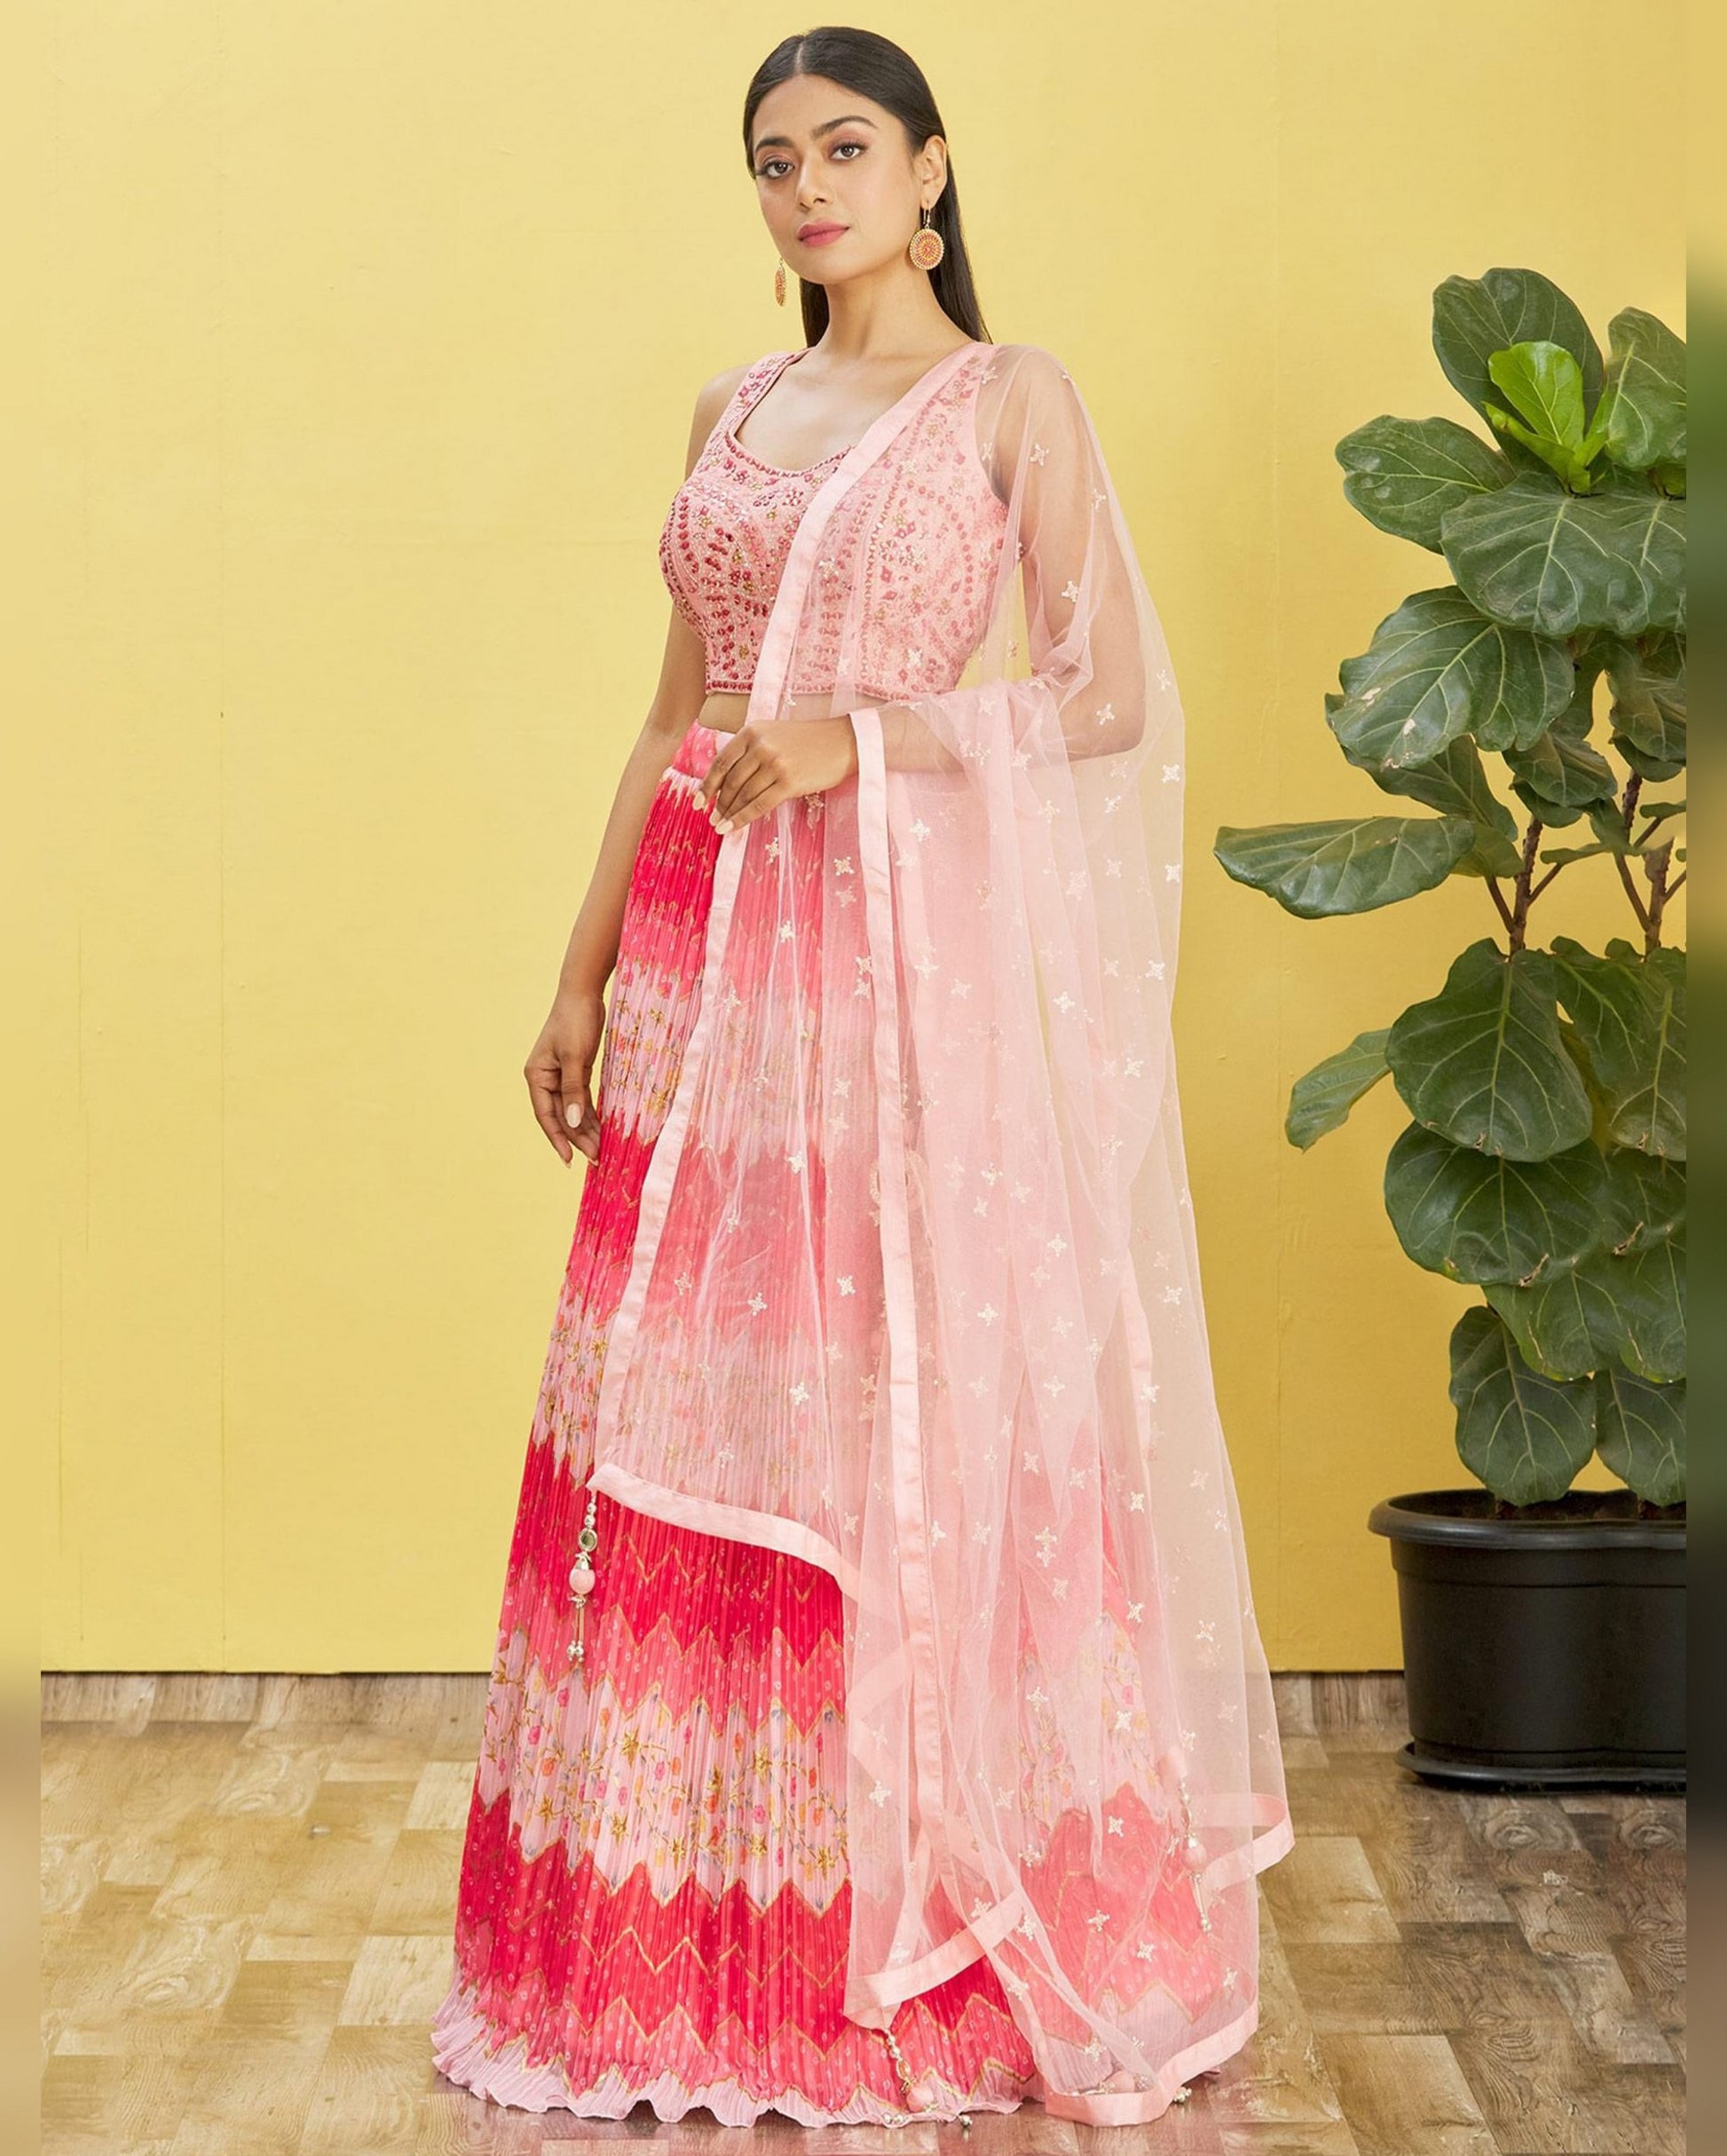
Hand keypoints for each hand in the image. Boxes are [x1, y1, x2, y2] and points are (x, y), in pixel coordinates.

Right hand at [523, 985, 606, 1164]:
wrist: (583, 993)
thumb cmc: (575, 1020)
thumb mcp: (575, 1056)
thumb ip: (574, 1090)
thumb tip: (574, 1123)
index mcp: (537, 1076)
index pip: (546, 1116)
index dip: (558, 1139)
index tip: (571, 1159)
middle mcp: (545, 1079)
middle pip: (561, 1116)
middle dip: (577, 1137)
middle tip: (596, 1157)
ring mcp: (561, 1075)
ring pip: (573, 1110)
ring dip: (586, 1129)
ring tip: (601, 1148)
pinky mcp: (576, 1070)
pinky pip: (582, 1099)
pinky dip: (591, 1113)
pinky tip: (602, 1128)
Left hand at [698, 713, 859, 831]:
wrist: (843, 742)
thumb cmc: (809, 740)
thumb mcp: (774, 734)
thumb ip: (750, 749)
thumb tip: (726, 779)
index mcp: (753, 731)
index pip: (722, 762)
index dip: (707, 784)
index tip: (698, 801)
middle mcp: (761, 746)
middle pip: (731, 781)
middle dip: (719, 802)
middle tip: (712, 817)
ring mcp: (775, 764)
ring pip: (744, 794)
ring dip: (729, 813)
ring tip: (721, 825)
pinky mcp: (790, 783)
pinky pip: (760, 805)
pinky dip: (743, 818)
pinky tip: (733, 827)